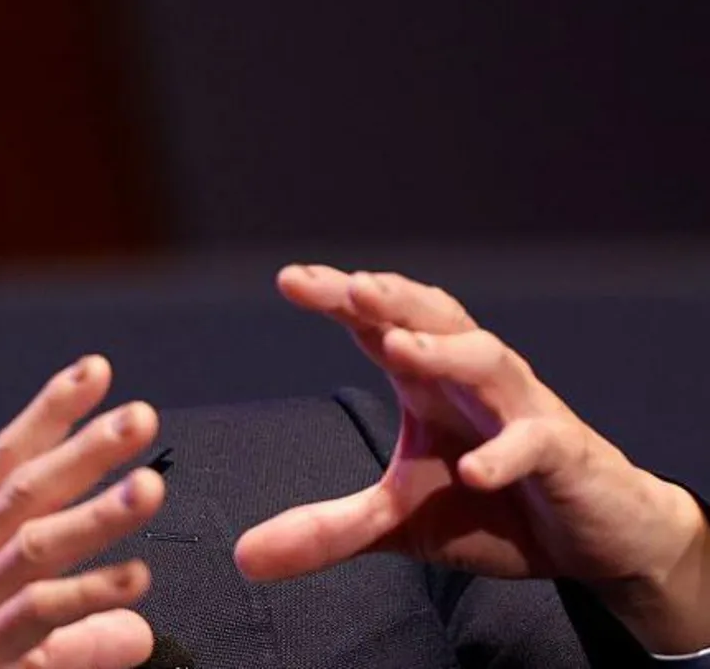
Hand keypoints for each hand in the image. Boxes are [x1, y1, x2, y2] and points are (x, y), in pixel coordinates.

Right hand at [0, 356, 165, 667]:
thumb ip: (75, 631)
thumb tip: (135, 630)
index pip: (6, 461)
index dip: (51, 413)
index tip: (93, 374)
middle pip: (27, 491)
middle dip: (85, 450)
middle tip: (137, 419)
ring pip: (35, 546)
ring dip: (96, 514)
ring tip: (147, 488)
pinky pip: (36, 615)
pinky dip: (86, 596)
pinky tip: (132, 578)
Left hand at [234, 264, 709, 652]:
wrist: (593, 538)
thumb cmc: (491, 508)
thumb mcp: (399, 524)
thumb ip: (327, 531)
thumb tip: (244, 559)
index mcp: (428, 380)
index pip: (379, 324)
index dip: (341, 297)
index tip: (290, 278)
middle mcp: (473, 379)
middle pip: (433, 319)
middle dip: (390, 299)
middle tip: (348, 286)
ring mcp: (521, 410)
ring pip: (486, 359)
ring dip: (443, 350)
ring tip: (398, 346)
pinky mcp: (563, 453)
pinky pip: (534, 442)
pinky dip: (504, 452)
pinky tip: (471, 469)